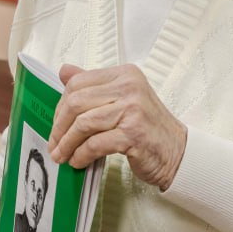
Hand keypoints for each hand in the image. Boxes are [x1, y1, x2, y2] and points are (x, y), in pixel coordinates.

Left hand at [50, 63, 186, 190]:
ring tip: (62, 155)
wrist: (177, 151)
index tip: (57, 124)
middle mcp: (129, 87)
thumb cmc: (149, 128)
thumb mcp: (122, 99)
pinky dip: (81, 155)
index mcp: (124, 74)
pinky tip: (79, 161)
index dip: (60, 106)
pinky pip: (95, 144)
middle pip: (76, 102)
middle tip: (55, 144)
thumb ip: (94, 85)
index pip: (78, 83)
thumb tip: (64, 71)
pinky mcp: (133, 133)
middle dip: (60, 127)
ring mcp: (132, 109)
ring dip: (67, 144)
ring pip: (83, 124)